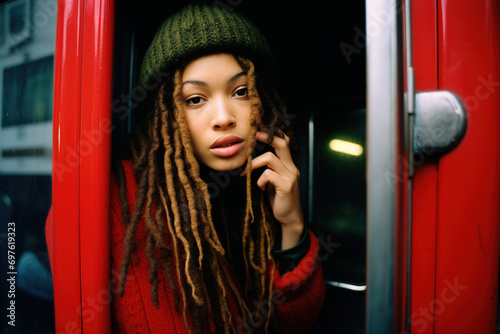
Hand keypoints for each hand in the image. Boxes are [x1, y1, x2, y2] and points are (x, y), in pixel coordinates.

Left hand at [242, 131, 303, 248]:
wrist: (290, 218)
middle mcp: (292, 168)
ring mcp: (290, 176)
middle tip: (250, 137)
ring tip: (245, 172)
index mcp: (289, 165)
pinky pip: (268, 175)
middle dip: (264, 137)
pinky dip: (259, 180)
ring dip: (253, 163)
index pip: (284, 142)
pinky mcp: (286, 186)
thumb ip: (269, 170)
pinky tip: (260, 188)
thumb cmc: (279, 199)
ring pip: (269, 158)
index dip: (271, 134)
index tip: (256, 132)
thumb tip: (252, 160)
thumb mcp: (273, 181)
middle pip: (281, 143)